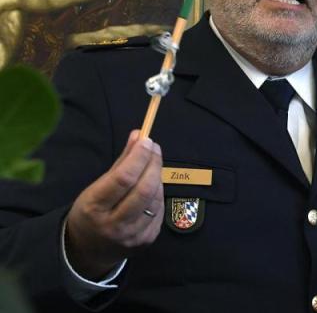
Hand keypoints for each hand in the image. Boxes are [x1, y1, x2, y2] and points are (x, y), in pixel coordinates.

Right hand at [64, 130, 163, 278]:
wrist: (88, 250)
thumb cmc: (91, 211)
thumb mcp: (95, 187)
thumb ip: (120, 163)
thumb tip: (138, 135)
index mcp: (94, 208)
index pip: (123, 179)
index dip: (138, 157)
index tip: (146, 140)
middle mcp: (113, 225)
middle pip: (144, 189)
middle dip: (153, 164)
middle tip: (154, 148)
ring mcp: (132, 235)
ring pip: (155, 199)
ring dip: (157, 177)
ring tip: (151, 166)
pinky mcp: (147, 240)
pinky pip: (159, 211)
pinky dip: (158, 194)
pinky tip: (152, 186)